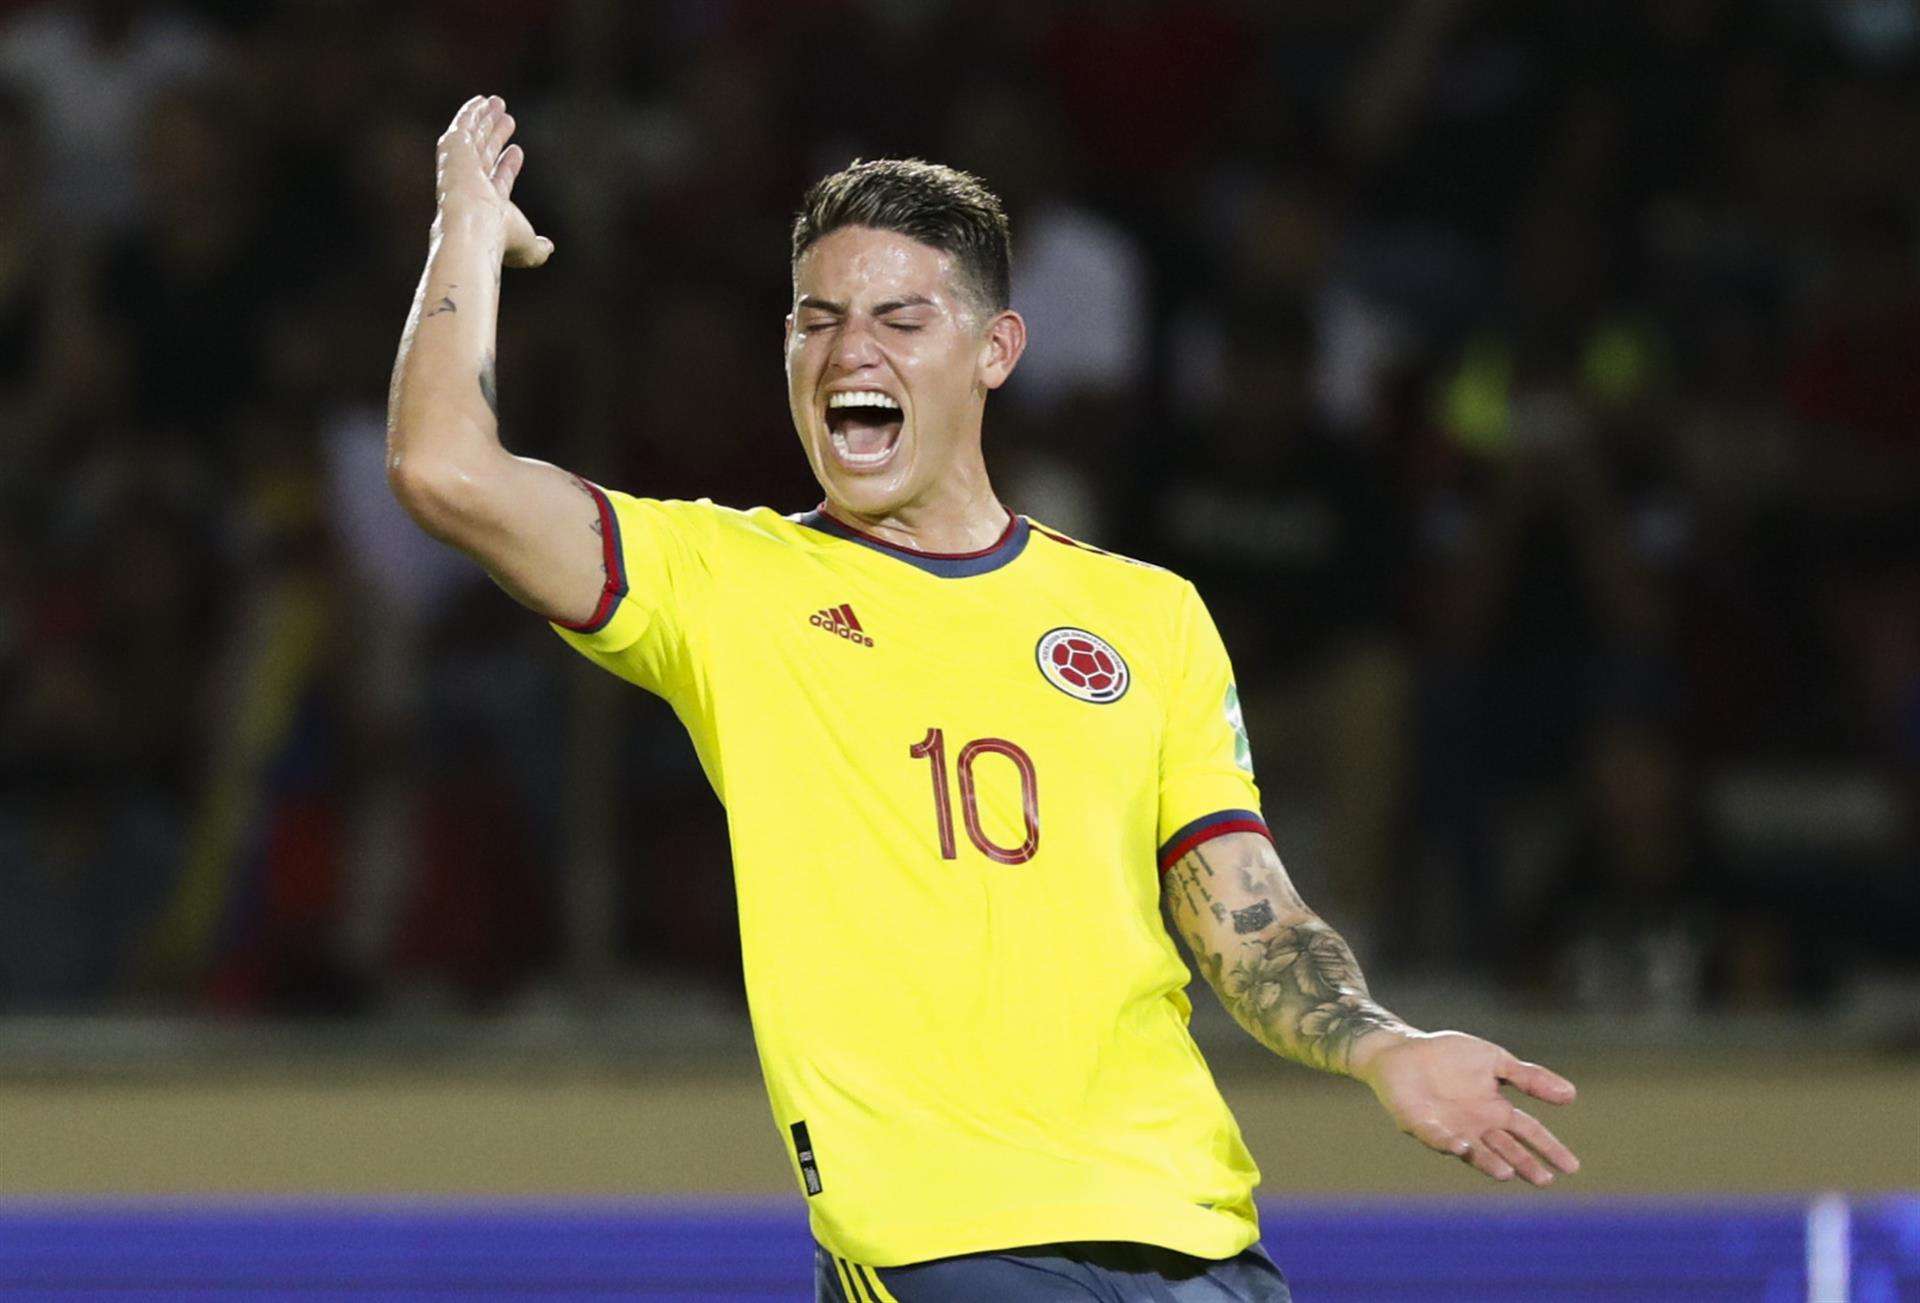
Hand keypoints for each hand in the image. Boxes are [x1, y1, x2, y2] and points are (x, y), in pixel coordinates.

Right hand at [435, 94, 552, 268]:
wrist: (473, 226)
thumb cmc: (500, 238)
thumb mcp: (528, 248)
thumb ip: (539, 250)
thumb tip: (548, 248)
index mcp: (486, 205)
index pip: (498, 179)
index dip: (508, 165)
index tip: (517, 151)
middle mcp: (470, 184)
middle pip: (485, 154)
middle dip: (495, 137)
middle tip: (508, 119)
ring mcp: (460, 165)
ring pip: (475, 138)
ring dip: (486, 120)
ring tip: (499, 102)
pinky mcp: (453, 147)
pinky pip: (462, 125)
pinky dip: (471, 112)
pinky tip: (481, 100)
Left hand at [1353, 1030, 1579, 1185]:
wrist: (1402, 1051)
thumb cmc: (1449, 1056)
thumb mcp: (1495, 1061)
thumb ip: (1529, 1078)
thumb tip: (1571, 1094)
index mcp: (1495, 1111)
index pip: (1529, 1132)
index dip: (1549, 1148)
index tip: (1571, 1167)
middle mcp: (1475, 1127)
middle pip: (1506, 1149)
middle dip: (1524, 1164)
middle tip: (1544, 1180)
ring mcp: (1449, 1129)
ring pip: (1474, 1151)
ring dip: (1490, 1163)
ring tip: (1507, 1173)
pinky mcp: (1420, 1125)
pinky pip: (1436, 1137)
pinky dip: (1449, 1143)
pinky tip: (1462, 1145)